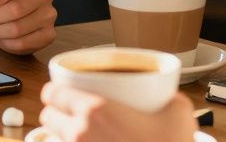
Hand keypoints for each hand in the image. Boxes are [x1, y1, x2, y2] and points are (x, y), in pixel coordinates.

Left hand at [40, 83, 194, 141]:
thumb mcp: (178, 110)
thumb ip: (166, 96)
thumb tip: (166, 96)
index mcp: (94, 111)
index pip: (52, 93)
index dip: (56, 90)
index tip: (63, 91)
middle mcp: (80, 135)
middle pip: (47, 117)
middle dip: (57, 113)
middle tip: (73, 112)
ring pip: (54, 141)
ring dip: (63, 135)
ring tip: (84, 135)